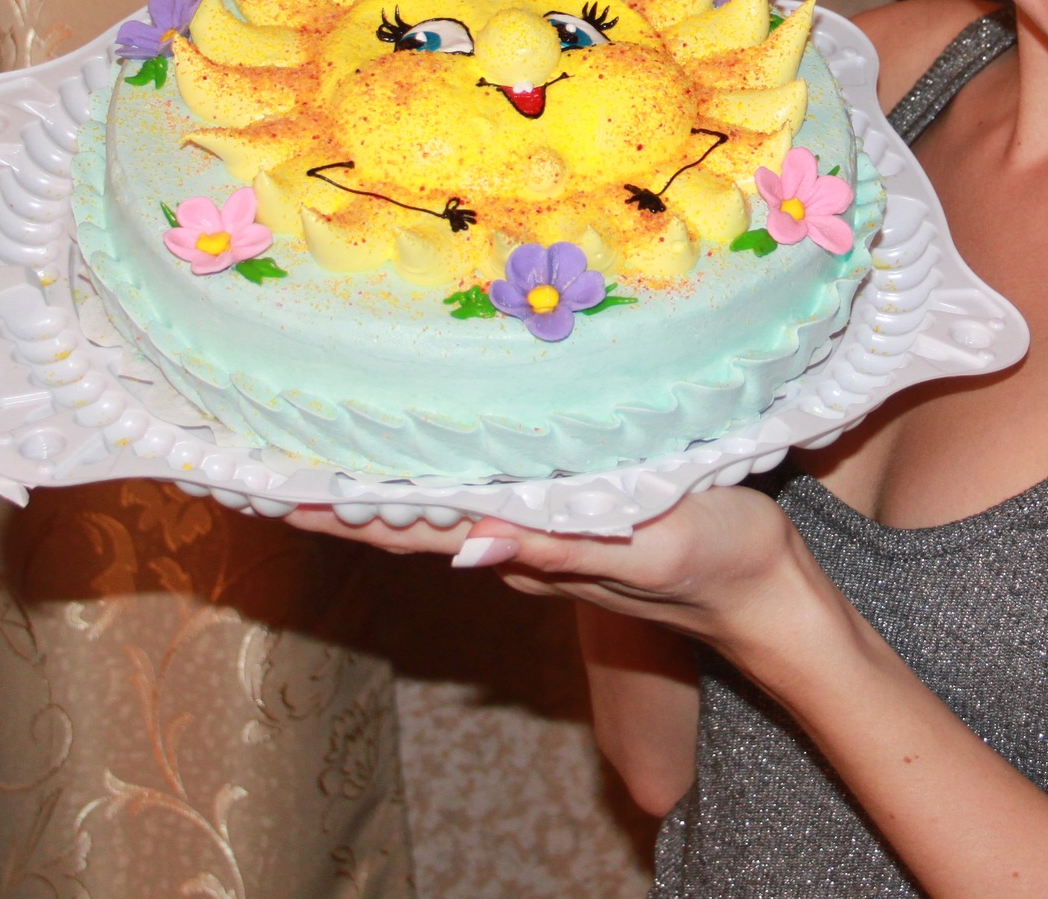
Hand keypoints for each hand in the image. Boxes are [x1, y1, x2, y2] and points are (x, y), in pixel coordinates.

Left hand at [286, 486, 823, 657]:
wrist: (774, 602)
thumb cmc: (721, 566)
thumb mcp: (650, 545)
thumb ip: (562, 545)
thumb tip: (469, 544)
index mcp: (531, 553)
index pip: (417, 530)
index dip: (348, 510)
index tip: (278, 489)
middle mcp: (522, 551)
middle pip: (415, 519)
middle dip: (346, 489)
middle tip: (274, 453)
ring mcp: (544, 541)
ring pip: (447, 505)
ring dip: (387, 479)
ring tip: (324, 445)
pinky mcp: (574, 522)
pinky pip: (491, 494)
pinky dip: (445, 471)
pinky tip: (430, 447)